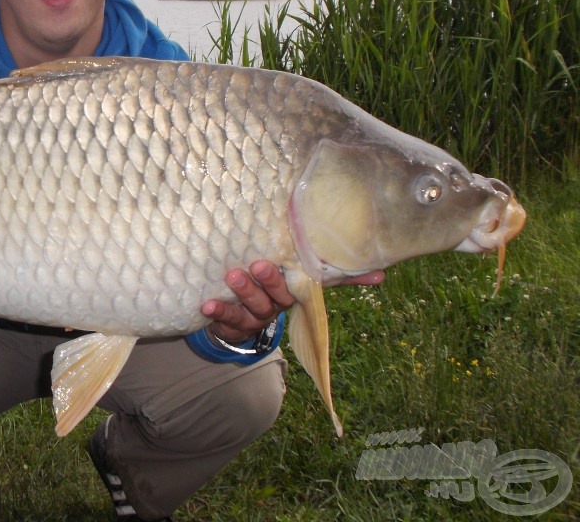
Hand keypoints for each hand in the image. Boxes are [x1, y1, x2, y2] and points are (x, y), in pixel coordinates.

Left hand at [200, 260, 385, 345]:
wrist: (232, 322)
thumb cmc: (266, 290)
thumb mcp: (294, 278)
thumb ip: (330, 274)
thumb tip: (382, 275)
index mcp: (292, 293)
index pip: (312, 285)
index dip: (331, 280)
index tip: (354, 271)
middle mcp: (277, 306)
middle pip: (278, 297)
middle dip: (270, 282)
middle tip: (259, 264)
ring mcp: (255, 317)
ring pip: (253, 308)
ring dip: (244, 293)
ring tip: (232, 277)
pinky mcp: (233, 326)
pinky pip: (228, 320)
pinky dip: (219, 313)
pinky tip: (207, 305)